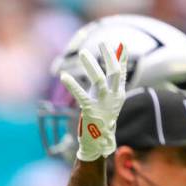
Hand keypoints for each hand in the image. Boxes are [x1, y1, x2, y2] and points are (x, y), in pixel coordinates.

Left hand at [60, 41, 127, 161]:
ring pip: (99, 79)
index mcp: (119, 94)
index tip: (121, 44)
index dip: (121, 58)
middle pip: (114, 72)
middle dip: (109, 56)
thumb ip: (107, 87)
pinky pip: (80, 95)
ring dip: (90, 65)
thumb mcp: (107, 101)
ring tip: (83, 52)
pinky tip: (63, 76)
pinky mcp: (90, 110)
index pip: (122, 72)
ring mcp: (102, 103)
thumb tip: (106, 73)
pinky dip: (72, 85)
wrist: (98, 142)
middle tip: (102, 42)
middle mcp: (113, 97)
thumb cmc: (101, 120)